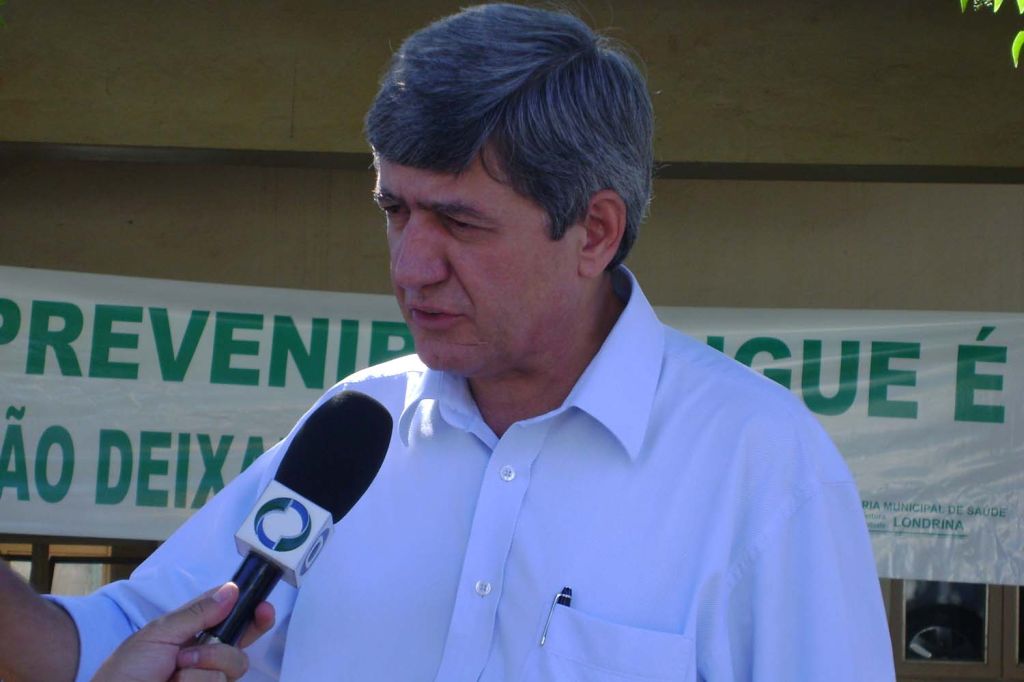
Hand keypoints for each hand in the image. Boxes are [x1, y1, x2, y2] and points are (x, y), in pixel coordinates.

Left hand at [93, 582, 274, 681]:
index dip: (254, 613)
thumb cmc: (126, 670)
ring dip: (199, 670)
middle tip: (191, 654)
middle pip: (241, 648)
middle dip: (221, 649)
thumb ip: (197, 613)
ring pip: (231, 669)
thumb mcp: (158, 634)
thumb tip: (232, 589)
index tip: (263, 609)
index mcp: (196, 634)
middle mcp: (207, 659)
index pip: (234, 619)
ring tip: (172, 675)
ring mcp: (207, 681)